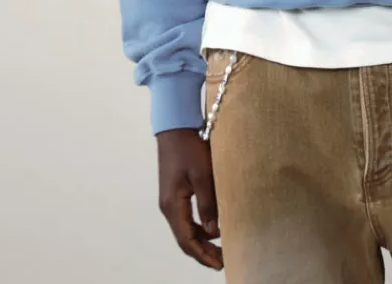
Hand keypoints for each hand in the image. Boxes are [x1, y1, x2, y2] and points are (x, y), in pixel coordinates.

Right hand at [157, 128, 222, 269]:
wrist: (175, 127)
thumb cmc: (189, 148)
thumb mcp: (202, 175)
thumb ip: (208, 204)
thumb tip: (214, 232)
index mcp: (172, 206)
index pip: (186, 240)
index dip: (202, 255)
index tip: (219, 264)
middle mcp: (169, 207)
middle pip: (185, 238)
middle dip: (203, 252)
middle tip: (223, 261)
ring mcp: (171, 200)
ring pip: (186, 229)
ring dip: (202, 240)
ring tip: (220, 248)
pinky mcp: (176, 192)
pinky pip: (187, 217)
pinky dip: (199, 227)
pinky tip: (213, 227)